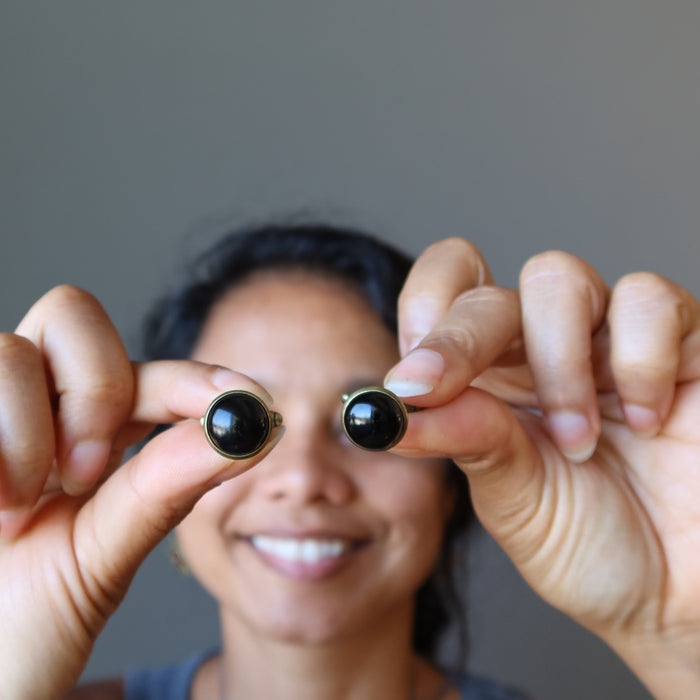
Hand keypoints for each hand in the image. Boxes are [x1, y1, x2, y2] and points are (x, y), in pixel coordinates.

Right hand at [0, 286, 280, 698]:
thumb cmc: (23, 621)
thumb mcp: (105, 555)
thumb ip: (167, 487)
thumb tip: (249, 430)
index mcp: (86, 430)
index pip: (146, 373)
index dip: (193, 376)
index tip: (239, 397)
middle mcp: (34, 406)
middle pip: (75, 315)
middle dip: (96, 389)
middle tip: (84, 471)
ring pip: (15, 351)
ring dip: (29, 435)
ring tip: (18, 506)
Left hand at [386, 239, 699, 697]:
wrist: (676, 594)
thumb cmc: (592, 546)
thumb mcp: (512, 501)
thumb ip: (465, 441)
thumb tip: (395, 405)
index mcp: (488, 380)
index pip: (442, 296)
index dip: (422, 316)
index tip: (413, 379)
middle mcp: (541, 349)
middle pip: (487, 292)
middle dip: (461, 341)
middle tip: (443, 389)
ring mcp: (608, 340)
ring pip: (558, 278)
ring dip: (557, 364)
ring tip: (578, 441)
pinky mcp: (682, 343)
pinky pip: (650, 300)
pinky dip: (640, 358)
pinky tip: (648, 418)